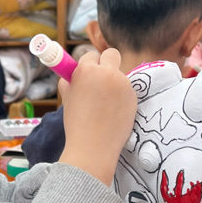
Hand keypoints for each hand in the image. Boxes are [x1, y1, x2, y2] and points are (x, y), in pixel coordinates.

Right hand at [58, 49, 136, 185]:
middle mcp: (107, 72)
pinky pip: (127, 90)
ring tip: (105, 106)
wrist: (93, 147)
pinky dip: (122, 98)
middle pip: (111, 54)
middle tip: (102, 79)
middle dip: (107, 62)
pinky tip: (114, 113)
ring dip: (114, 84)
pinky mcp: (134, 96)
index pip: (90, 55)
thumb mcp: (67, 99)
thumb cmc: (77, 124)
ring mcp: (123, 84)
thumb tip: (70, 73)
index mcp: (86, 70)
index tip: (88, 75)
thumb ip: (70, 82)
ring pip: (120, 75)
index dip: (88, 66)